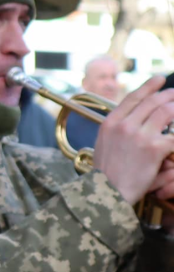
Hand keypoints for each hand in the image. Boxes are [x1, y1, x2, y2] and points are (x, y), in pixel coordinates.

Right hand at [94, 76, 173, 203]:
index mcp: (110, 123)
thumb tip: (133, 120)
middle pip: (152, 102)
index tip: (160, 79)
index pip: (132, 98)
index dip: (148, 86)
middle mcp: (124, 125)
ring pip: (166, 112)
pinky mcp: (154, 148)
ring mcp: (139, 135)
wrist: (107, 192)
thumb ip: (117, 130)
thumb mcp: (103, 145)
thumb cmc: (106, 174)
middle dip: (168, 95)